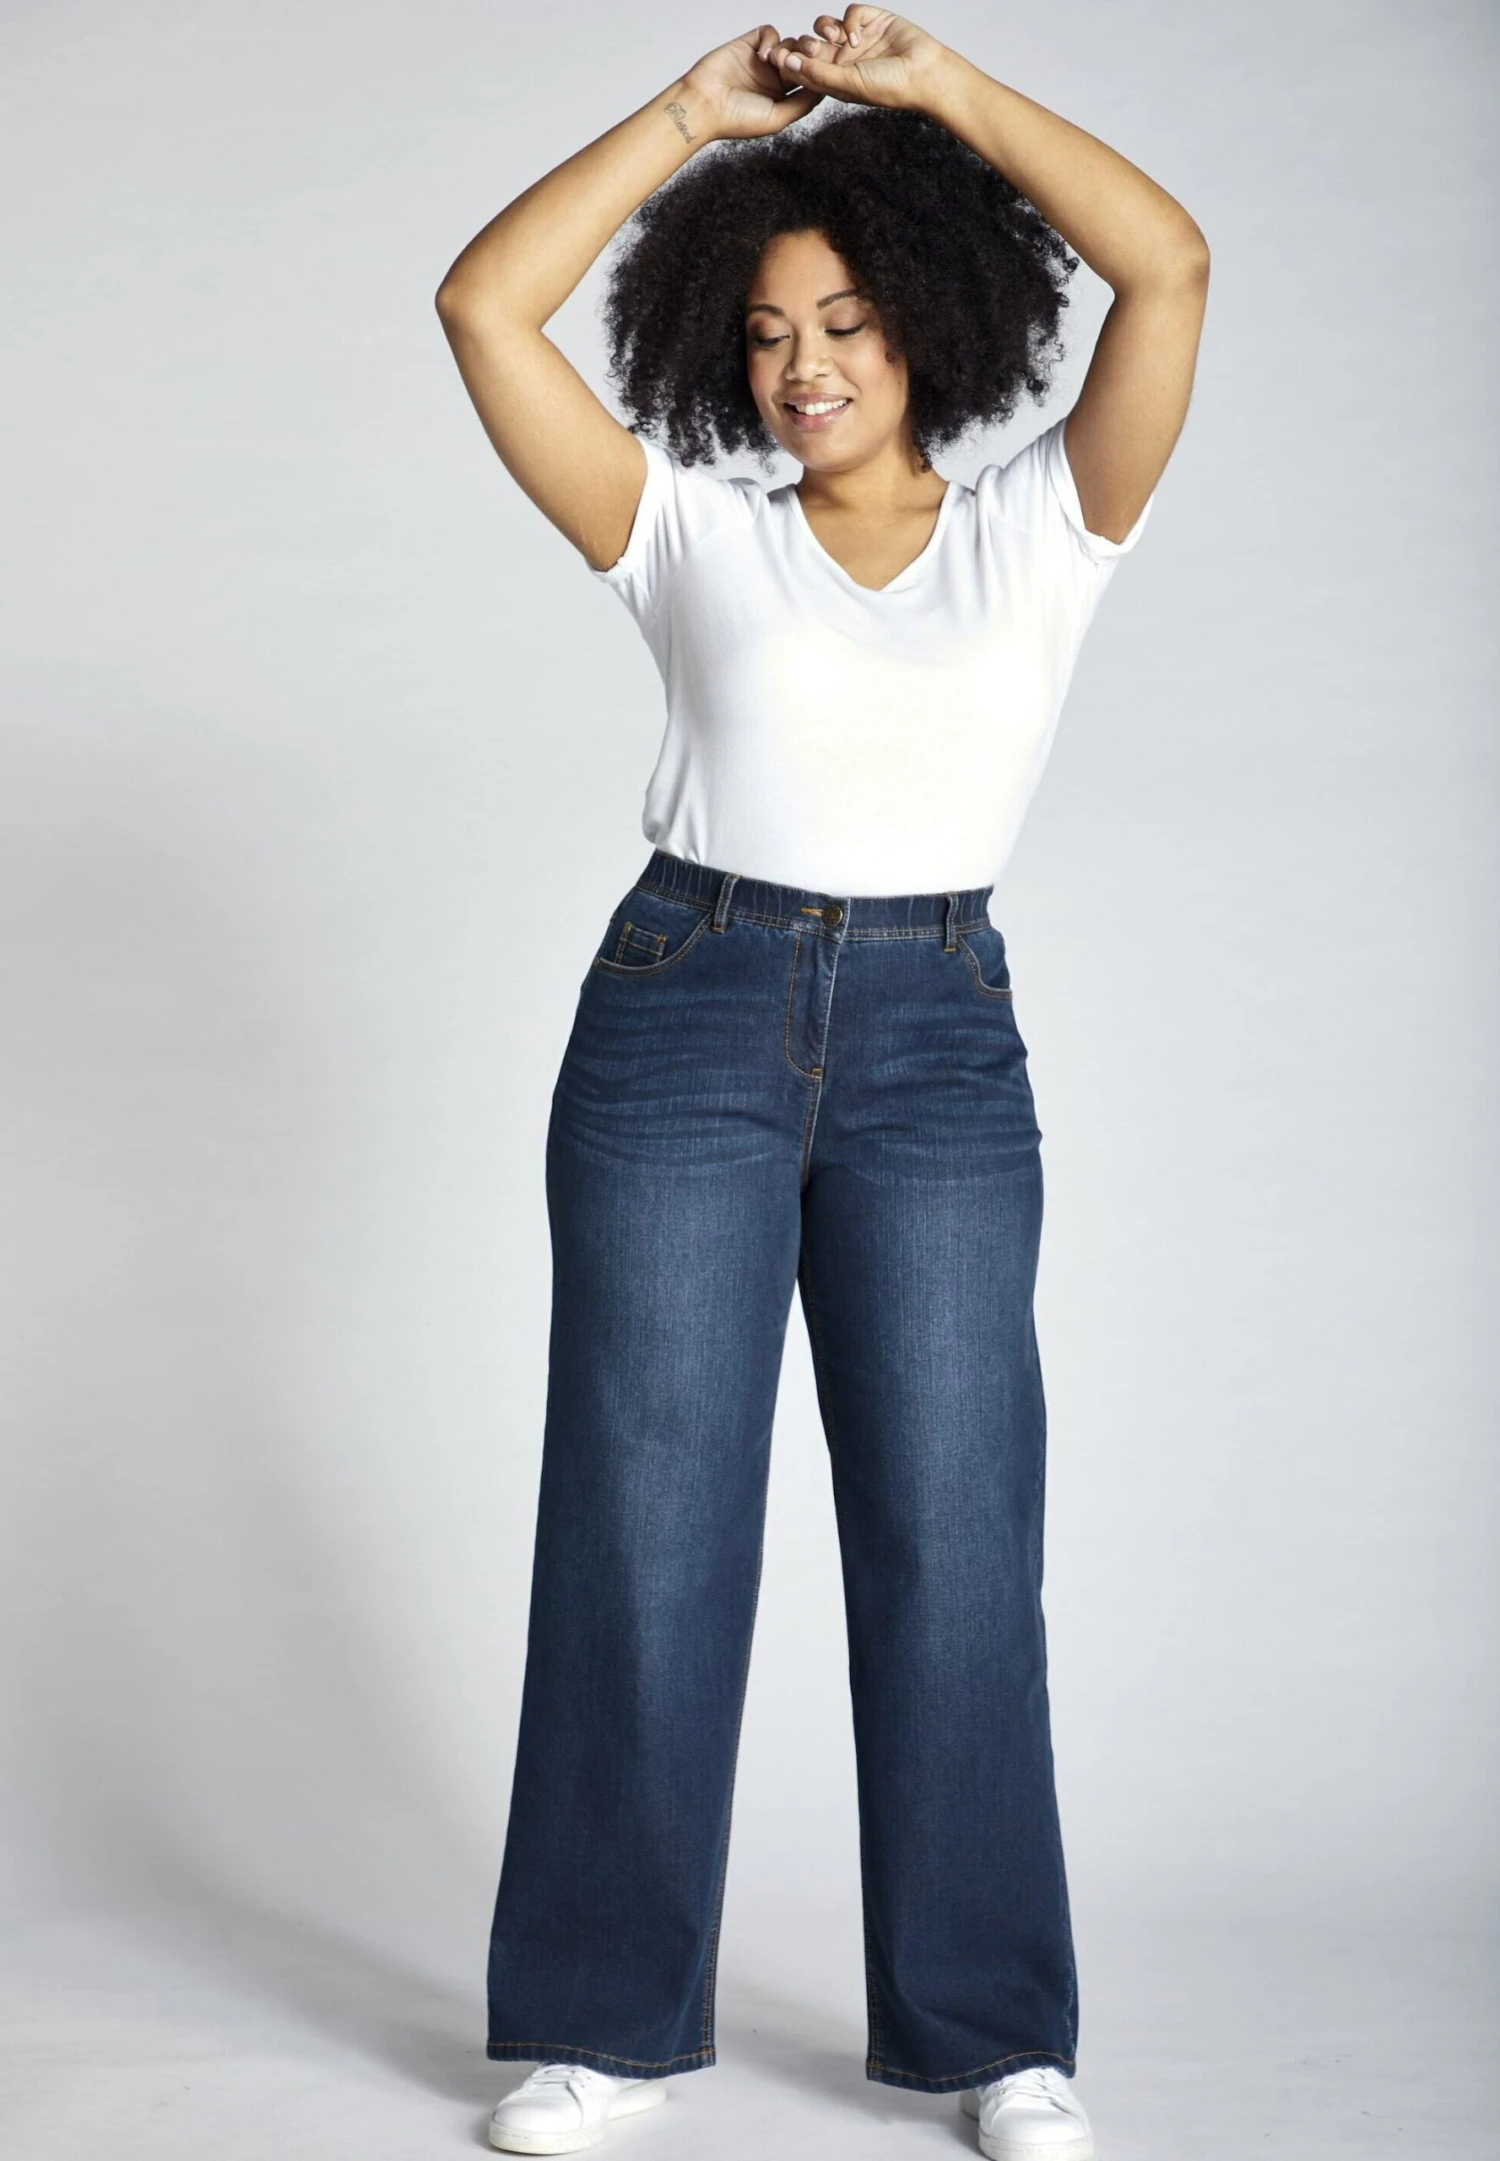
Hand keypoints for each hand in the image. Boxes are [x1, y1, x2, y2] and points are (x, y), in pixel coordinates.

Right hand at [683, 23, 826, 138]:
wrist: (704, 104)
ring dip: (789, 49)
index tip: (823, 72)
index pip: (808, 80)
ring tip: (778, 63)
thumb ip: (802, 104)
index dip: (817, 74)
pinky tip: (763, 55)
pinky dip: (771, 40)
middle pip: (802, 58)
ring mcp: (762, 60)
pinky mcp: (749, 44)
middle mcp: (774, 78)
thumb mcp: (777, 119)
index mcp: (783, 98)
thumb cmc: (736, 119)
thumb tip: (823, 90)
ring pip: (789, 43)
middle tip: (808, 57)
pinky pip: (769, 32)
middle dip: (807, 57)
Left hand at [761, 8, 949, 110]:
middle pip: (813, 45)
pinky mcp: (872, 20)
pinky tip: (858, 35)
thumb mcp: (848, 84)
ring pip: (827, 25)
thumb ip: (817, 74)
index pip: (806, 68)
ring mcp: (858, 39)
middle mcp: (844, 60)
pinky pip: (851, 12)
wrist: (924, 73)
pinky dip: (850, 20)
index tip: (781, 56)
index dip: (792, 61)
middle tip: (810, 46)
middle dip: (807, 44)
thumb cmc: (889, 87)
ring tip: (833, 36)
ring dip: (825, 27)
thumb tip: (790, 63)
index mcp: (836, 80)